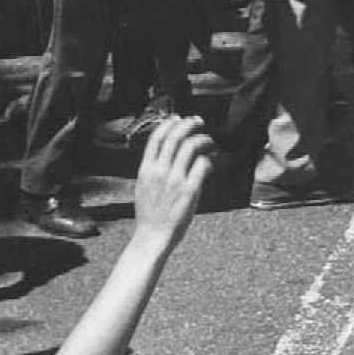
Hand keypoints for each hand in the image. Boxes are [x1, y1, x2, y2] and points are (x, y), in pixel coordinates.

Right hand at [130, 113, 213, 246]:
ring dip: (203, 139)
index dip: (169, 123)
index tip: (179, 118)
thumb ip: (153, 169)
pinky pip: (203, 165)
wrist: (153, 236)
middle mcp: (160, 172)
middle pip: (176, 137)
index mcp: (146, 170)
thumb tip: (165, 152)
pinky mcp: (190, 190)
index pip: (156, 138)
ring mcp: (175, 180)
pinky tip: (210, 163)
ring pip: (191, 147)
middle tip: (199, 121)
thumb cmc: (150, 213)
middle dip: (189, 124)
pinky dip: (209, 160)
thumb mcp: (143, 186)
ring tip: (208, 142)